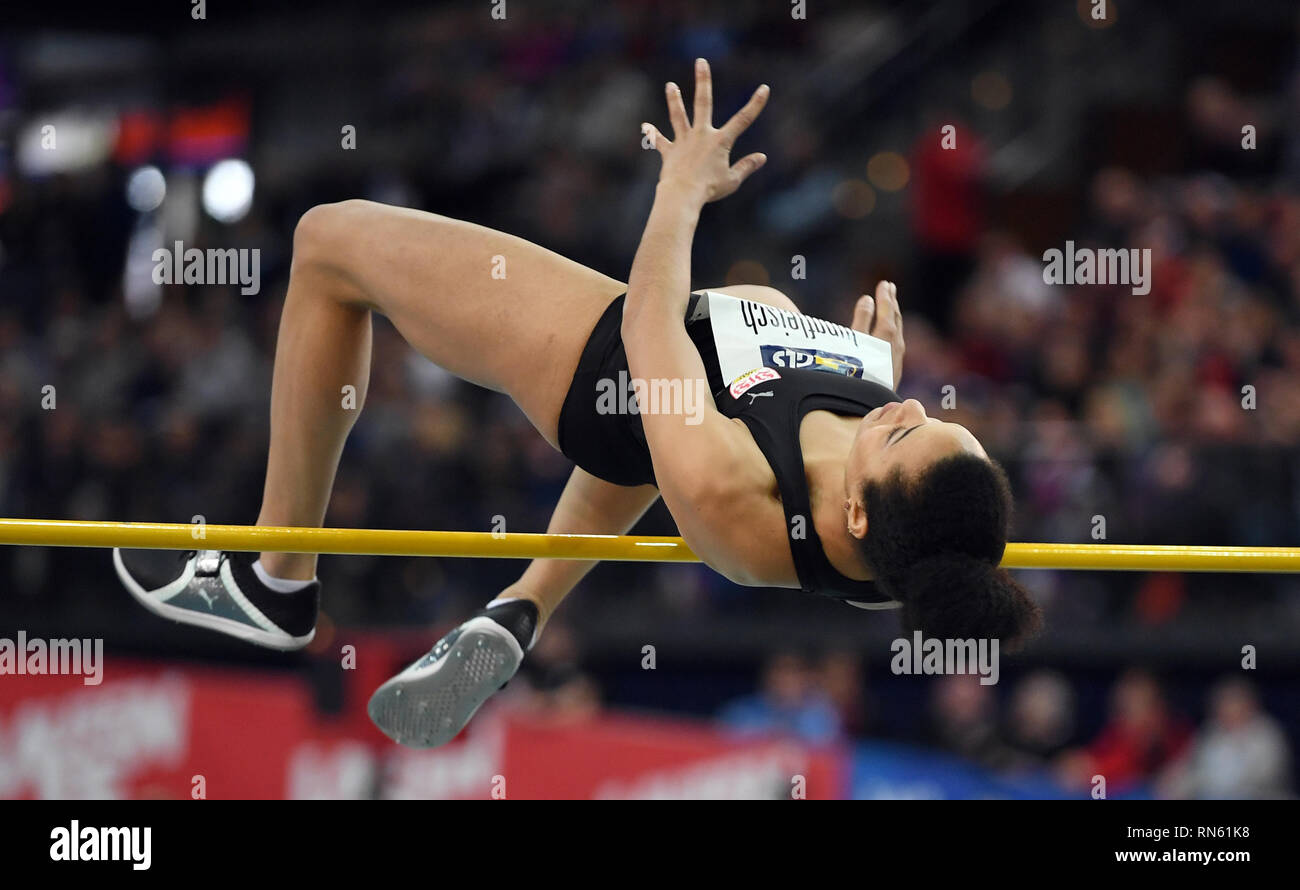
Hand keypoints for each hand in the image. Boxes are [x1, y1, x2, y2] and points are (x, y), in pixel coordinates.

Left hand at [642, 58, 768, 206]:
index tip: (764, 89)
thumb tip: (762, 158)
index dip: (756, 104)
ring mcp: (684, 141)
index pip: (743, 120)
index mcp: (720, 142)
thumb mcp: (732, 180)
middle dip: (703, 81)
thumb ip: (746, 167)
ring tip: (670, 85)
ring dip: (674, 100)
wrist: (682, 195)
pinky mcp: (669, 151)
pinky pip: (660, 141)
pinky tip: (645, 127)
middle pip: (703, 103)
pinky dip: (653, 134)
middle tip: (700, 62)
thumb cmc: (709, 190)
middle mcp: (701, 135)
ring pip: (678, 116)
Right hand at [852, 281, 904, 388]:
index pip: (887, 311)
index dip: (884, 297)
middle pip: (895, 319)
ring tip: (890, 305)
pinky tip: (889, 331)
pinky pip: (896, 341)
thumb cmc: (854, 374)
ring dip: (893, 315)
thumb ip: (861, 320)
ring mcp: (896, 359)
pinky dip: (893, 330)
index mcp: (885, 337)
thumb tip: (867, 299)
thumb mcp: (853, 343)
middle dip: (891, 302)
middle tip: (889, 287)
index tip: (883, 284)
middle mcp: (895, 346)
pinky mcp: (894, 370)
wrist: (863, 405)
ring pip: (897, 331)